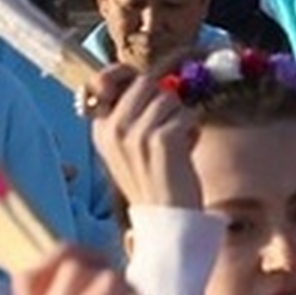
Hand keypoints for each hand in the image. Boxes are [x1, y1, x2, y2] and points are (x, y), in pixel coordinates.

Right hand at [87, 68, 202, 211]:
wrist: (168, 220)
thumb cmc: (156, 181)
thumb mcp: (133, 147)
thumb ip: (133, 113)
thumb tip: (150, 78)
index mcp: (101, 129)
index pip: (106, 79)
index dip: (127, 74)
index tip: (145, 82)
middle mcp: (113, 128)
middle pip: (145, 83)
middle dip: (165, 101)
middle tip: (170, 128)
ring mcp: (135, 133)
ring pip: (169, 98)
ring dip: (181, 117)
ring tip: (178, 144)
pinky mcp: (161, 139)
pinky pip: (186, 114)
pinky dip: (193, 129)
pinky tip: (187, 151)